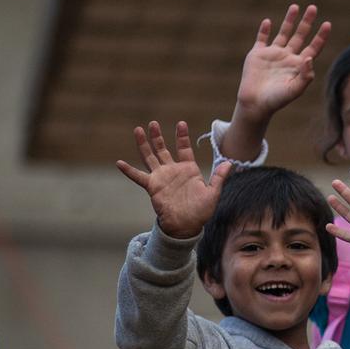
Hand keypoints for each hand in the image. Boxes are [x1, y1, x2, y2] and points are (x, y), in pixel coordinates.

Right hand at [116, 121, 233, 238]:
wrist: (186, 226)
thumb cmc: (200, 211)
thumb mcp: (213, 193)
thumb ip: (219, 177)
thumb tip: (230, 162)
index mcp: (188, 170)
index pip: (184, 148)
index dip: (182, 136)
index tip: (181, 123)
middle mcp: (172, 170)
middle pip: (162, 149)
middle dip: (157, 136)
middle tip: (153, 123)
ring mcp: (161, 177)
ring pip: (150, 157)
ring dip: (143, 144)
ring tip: (138, 130)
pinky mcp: (152, 186)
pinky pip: (138, 177)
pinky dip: (129, 171)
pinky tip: (119, 163)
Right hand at [232, 4, 331, 125]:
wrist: (256, 104)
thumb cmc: (277, 100)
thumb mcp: (294, 89)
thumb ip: (305, 75)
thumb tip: (309, 57)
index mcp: (298, 65)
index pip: (313, 48)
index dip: (320, 36)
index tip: (327, 24)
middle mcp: (287, 57)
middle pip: (300, 36)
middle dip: (307, 22)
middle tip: (313, 7)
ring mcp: (272, 54)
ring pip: (283, 33)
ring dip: (289, 20)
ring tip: (295, 7)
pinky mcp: (257, 54)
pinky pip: (262, 39)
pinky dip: (264, 30)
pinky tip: (268, 22)